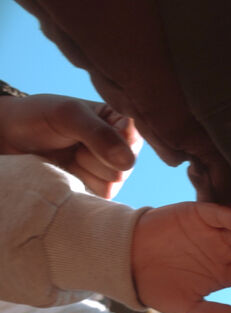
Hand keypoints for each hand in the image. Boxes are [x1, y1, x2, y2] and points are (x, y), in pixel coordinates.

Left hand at [0, 94, 140, 198]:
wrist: (9, 138)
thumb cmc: (39, 117)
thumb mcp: (68, 115)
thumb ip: (100, 134)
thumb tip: (128, 163)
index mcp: (122, 123)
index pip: (134, 139)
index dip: (110, 140)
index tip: (85, 130)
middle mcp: (122, 147)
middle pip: (125, 165)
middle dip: (94, 157)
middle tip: (73, 145)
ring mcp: (111, 170)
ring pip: (114, 181)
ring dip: (85, 171)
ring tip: (69, 157)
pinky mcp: (98, 189)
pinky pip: (103, 196)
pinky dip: (81, 186)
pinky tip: (68, 172)